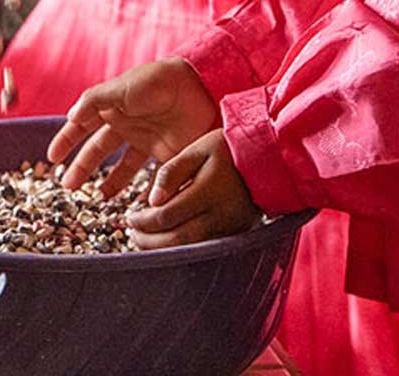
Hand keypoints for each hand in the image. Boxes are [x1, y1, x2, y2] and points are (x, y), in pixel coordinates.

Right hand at [46, 58, 218, 197]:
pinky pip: (150, 176)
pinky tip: (135, 202)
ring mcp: (147, 139)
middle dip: (82, 167)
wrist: (199, 86)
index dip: (66, 140)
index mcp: (112, 106)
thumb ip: (93, 101)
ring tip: (100, 198)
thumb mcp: (121, 88)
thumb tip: (69, 117)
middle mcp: (127, 124)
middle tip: (69, 187)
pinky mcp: (167, 152)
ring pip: (122, 166)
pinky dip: (143, 190)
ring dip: (110, 182)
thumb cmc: (157, 81)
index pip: (83, 125)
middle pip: (99, 150)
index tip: (51, 159)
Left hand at [125, 129, 260, 248]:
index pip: (166, 216)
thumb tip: (151, 201)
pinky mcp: (235, 234)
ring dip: (163, 249)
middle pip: (176, 240)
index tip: (130, 217)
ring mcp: (229, 228)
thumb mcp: (198, 149)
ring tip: (145, 240)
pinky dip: (182, 249)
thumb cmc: (228, 149)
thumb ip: (172, 172)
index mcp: (208, 192)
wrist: (268, 158)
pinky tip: (168, 241)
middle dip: (149, 240)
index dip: (143, 221)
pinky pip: (204, 248)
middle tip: (132, 233)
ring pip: (190, 250)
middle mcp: (219, 215)